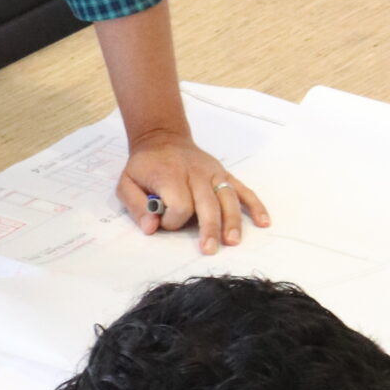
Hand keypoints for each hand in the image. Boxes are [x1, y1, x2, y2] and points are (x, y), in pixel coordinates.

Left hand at [117, 131, 270, 255]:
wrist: (162, 139)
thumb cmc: (145, 166)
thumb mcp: (126, 183)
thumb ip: (136, 206)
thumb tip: (151, 228)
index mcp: (170, 174)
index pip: (179, 204)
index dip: (172, 219)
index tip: (163, 221)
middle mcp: (196, 172)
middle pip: (207, 204)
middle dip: (208, 229)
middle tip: (208, 250)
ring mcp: (213, 173)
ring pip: (227, 199)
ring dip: (231, 222)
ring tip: (232, 241)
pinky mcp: (224, 174)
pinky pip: (243, 190)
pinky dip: (255, 206)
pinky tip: (263, 222)